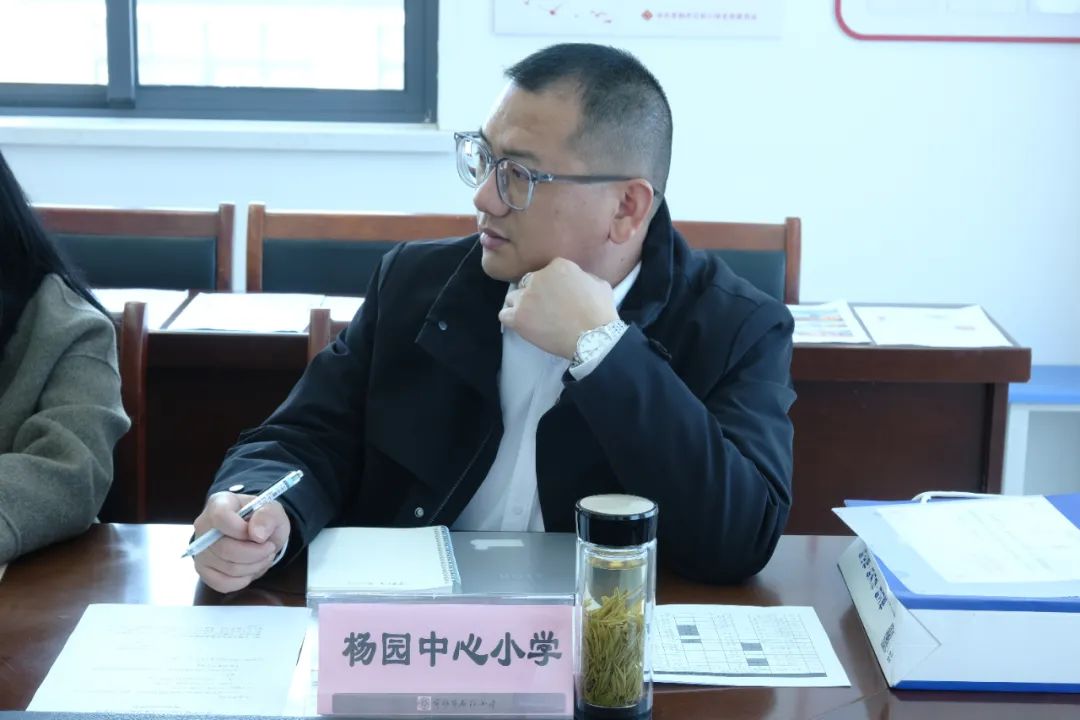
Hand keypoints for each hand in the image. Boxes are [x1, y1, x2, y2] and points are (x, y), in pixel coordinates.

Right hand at [191, 491, 290, 592]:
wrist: (258, 535)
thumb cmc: (262, 520)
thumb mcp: (273, 511)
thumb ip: (268, 515)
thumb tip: (257, 534)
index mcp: (218, 504)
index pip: (220, 518)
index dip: (242, 530)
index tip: (259, 534)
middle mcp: (203, 527)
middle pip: (226, 549)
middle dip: (256, 553)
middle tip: (269, 548)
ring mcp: (200, 550)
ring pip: (228, 568)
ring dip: (254, 566)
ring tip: (263, 556)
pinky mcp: (203, 570)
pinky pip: (223, 583)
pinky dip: (243, 580)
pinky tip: (250, 568)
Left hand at [498, 258, 617, 358]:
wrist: (592, 337)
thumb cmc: (600, 312)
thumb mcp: (599, 283)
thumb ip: (582, 276)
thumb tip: (576, 279)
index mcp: (558, 265)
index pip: (546, 271)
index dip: (551, 284)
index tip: (557, 295)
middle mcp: (538, 277)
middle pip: (528, 283)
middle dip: (535, 294)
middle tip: (545, 308)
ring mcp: (526, 297)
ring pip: (513, 297)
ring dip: (522, 305)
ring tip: (533, 318)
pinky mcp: (518, 317)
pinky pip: (504, 314)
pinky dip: (511, 319)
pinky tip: (522, 324)